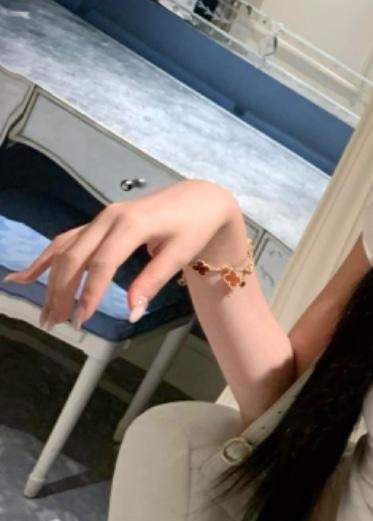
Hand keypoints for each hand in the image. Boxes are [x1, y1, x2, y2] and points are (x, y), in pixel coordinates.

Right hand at [1, 179, 236, 330]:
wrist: (199, 198)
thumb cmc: (194, 226)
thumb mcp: (180, 254)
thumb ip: (152, 281)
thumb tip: (131, 313)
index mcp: (131, 224)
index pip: (102, 263)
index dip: (89, 292)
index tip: (82, 319)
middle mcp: (108, 218)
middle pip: (75, 256)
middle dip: (62, 291)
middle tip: (56, 322)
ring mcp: (100, 218)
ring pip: (65, 249)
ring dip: (50, 280)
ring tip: (46, 312)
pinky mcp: (99, 222)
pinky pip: (66, 240)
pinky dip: (45, 258)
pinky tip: (25, 276)